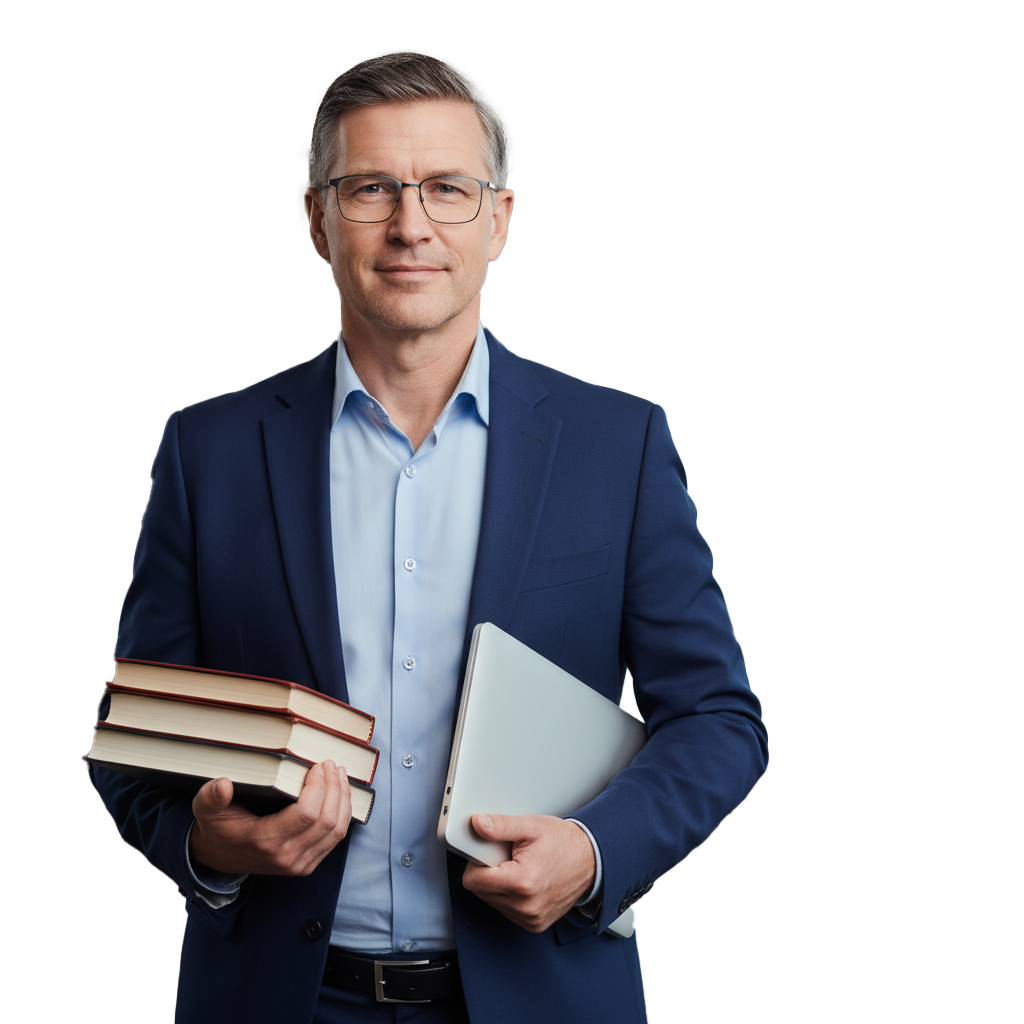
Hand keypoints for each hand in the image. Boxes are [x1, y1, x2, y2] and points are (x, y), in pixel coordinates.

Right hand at [188, 760, 351, 875]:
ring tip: (340, 775)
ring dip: (343, 800)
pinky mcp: (307, 864)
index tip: (317, 766)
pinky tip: (339, 794)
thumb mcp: (206, 809)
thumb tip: (223, 784)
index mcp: (266, 841)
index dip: (319, 787)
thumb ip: (211, 796)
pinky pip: (335, 839)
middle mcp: (287, 857)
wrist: (217, 857)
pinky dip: (343, 814)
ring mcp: (300, 864)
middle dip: (334, 788)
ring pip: (336, 831)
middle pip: (327, 821)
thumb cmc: (216, 827)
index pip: (307, 814)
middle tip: (332, 765)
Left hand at [461, 814, 596, 932]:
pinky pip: (507, 911)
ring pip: (493, 902)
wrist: (590, 859)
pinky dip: (510, 896)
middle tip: (510, 857)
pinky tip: (525, 882)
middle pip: (481, 892)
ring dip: (499, 885)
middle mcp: (525, 906)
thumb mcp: (530, 826)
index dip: (477, 861)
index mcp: (522, 882)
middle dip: (490, 872)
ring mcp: (530, 919)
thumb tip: (478, 824)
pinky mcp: (534, 924)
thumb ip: (500, 826)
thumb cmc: (563, 843)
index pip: (473, 880)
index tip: (489, 852)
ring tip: (520, 868)